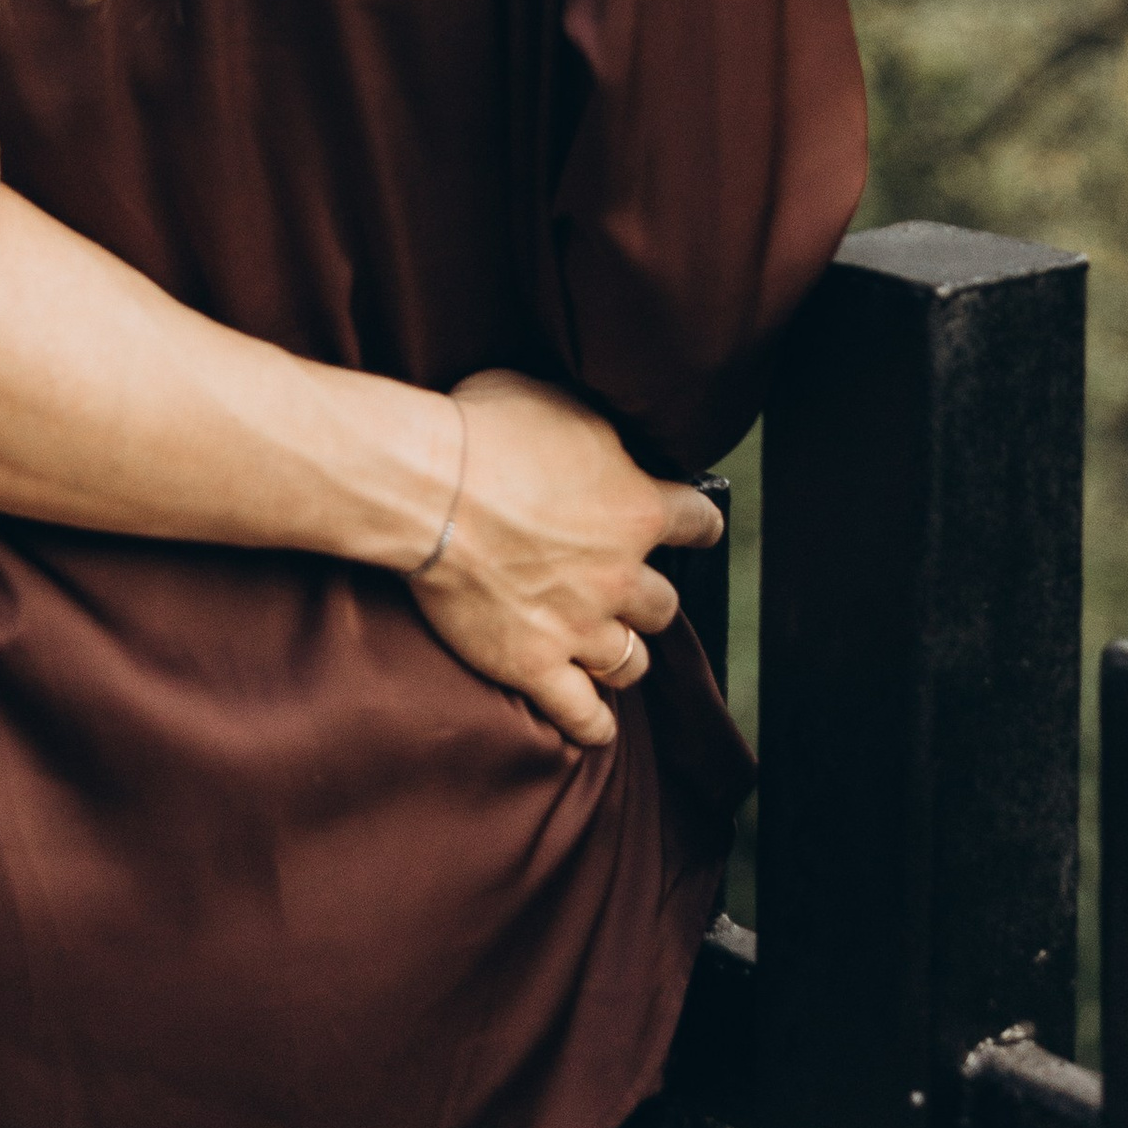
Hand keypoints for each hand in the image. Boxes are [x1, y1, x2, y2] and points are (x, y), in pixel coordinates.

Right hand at [407, 370, 719, 747]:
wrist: (429, 488)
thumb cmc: (484, 432)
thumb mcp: (555, 402)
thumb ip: (594, 436)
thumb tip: (602, 443)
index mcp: (634, 507)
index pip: (696, 522)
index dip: (698, 525)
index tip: (697, 528)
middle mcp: (620, 574)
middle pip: (663, 605)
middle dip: (646, 598)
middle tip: (622, 588)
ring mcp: (580, 626)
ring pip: (632, 661)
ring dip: (623, 653)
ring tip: (607, 649)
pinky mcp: (535, 665)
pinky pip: (581, 713)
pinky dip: (593, 723)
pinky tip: (596, 725)